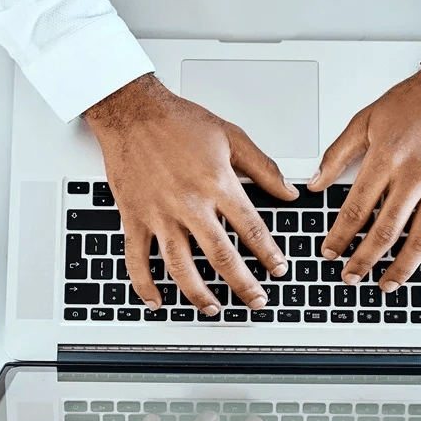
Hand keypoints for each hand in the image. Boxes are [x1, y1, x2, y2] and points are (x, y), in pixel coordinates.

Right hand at [84, 74, 296, 314]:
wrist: (132, 111)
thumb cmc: (178, 121)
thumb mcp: (231, 137)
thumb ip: (263, 168)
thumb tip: (288, 192)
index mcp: (217, 184)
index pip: (251, 229)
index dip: (269, 254)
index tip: (278, 269)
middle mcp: (189, 205)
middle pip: (221, 256)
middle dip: (243, 284)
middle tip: (257, 300)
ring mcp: (160, 215)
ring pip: (181, 267)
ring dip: (200, 294)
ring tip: (214, 309)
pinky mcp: (134, 218)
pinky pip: (137, 260)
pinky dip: (145, 285)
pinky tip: (157, 301)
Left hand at [307, 25, 420, 292]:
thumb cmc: (416, 99)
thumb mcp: (366, 118)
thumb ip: (337, 153)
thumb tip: (314, 182)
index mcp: (386, 157)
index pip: (355, 210)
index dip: (339, 237)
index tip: (330, 252)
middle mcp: (416, 174)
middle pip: (385, 231)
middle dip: (363, 260)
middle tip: (351, 276)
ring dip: (401, 267)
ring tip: (387, 282)